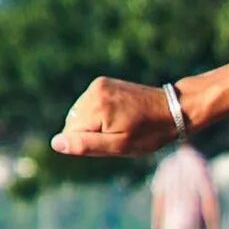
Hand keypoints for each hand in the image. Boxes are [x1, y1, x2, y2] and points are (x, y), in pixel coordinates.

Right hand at [51, 77, 175, 157]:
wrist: (173, 109)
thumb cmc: (149, 133)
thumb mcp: (119, 145)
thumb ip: (85, 145)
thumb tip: (55, 143)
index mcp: (96, 108)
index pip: (70, 134)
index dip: (89, 144)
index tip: (112, 140)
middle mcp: (94, 92)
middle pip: (73, 123)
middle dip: (90, 134)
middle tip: (119, 134)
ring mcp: (98, 85)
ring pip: (79, 115)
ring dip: (94, 124)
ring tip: (121, 124)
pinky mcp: (103, 83)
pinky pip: (88, 105)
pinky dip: (98, 114)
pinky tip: (119, 115)